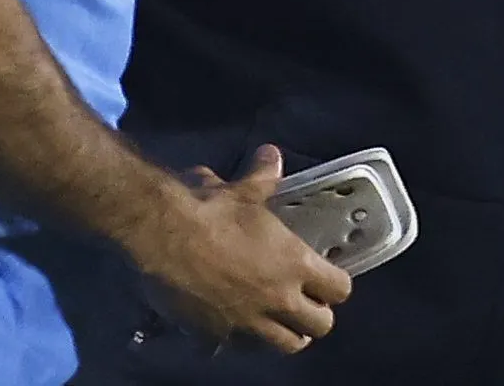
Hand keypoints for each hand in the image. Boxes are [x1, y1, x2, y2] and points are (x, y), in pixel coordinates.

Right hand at [133, 145, 352, 353]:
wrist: (164, 236)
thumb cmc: (211, 210)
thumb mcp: (242, 190)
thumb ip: (263, 177)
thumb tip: (271, 155)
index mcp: (294, 264)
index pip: (339, 289)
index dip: (336, 284)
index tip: (326, 277)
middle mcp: (278, 300)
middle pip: (320, 326)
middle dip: (316, 316)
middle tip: (304, 303)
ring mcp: (249, 324)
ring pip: (286, 345)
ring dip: (284, 334)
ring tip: (275, 321)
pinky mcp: (217, 337)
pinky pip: (235, 348)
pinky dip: (235, 340)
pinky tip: (227, 326)